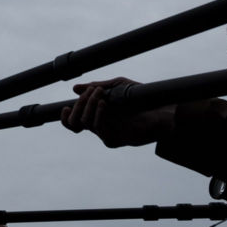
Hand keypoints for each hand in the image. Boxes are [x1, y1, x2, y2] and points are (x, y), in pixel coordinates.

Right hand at [59, 76, 174, 147]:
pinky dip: (98, 114)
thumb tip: (74, 89)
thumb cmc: (141, 99)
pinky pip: (98, 129)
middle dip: (78, 104)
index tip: (65, 106)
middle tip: (91, 91)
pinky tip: (104, 103)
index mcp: (97, 117)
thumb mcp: (117, 87)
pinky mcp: (115, 140)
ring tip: (100, 93)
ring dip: (88, 105)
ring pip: (84, 123)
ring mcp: (106, 134)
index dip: (64, 117)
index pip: (72, 123)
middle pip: (74, 122)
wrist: (162, 110)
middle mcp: (99, 127)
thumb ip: (97, 87)